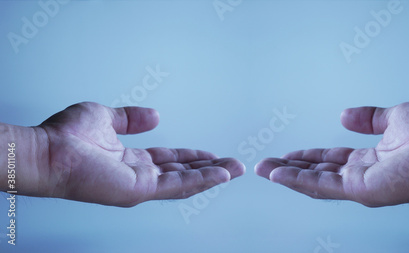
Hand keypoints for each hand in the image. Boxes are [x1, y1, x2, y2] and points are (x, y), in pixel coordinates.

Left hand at [37, 102, 244, 206]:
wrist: (48, 150)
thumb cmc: (66, 136)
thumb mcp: (105, 117)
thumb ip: (130, 119)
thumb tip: (155, 116)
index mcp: (130, 160)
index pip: (168, 159)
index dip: (191, 156)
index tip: (210, 153)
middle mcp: (138, 175)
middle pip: (182, 172)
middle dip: (209, 168)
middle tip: (233, 164)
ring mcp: (140, 185)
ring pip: (185, 181)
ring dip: (213, 175)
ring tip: (236, 169)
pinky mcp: (140, 189)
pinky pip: (178, 184)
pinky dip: (202, 179)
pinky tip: (220, 174)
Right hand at [255, 102, 408, 206]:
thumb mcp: (394, 117)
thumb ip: (369, 117)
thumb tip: (344, 115)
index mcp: (369, 160)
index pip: (330, 160)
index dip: (308, 156)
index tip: (289, 154)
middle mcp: (360, 175)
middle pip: (316, 172)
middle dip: (289, 168)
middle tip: (265, 164)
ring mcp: (358, 185)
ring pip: (313, 181)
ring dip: (286, 175)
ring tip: (263, 169)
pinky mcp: (359, 189)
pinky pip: (321, 185)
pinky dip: (296, 180)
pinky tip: (278, 175)